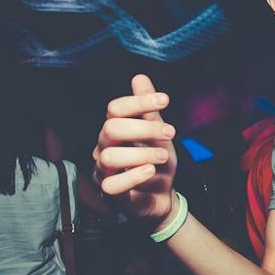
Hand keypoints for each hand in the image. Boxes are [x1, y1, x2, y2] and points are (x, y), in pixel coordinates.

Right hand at [93, 74, 177, 227]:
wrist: (163, 197)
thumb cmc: (157, 162)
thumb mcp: (159, 134)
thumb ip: (149, 110)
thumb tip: (139, 77)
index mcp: (115, 130)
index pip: (115, 108)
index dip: (138, 102)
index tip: (165, 100)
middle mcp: (104, 148)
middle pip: (111, 128)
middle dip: (143, 128)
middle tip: (170, 132)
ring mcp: (104, 171)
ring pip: (110, 157)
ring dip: (142, 154)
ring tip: (163, 157)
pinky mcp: (110, 194)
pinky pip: (111, 185)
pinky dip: (133, 176)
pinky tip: (150, 171)